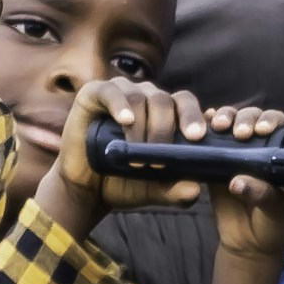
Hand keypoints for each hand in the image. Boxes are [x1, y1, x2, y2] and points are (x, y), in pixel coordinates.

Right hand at [37, 78, 219, 240]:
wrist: (86, 188)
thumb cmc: (123, 183)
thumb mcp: (154, 190)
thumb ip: (175, 191)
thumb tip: (195, 190)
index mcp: (167, 113)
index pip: (186, 104)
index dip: (195, 116)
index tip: (197, 137)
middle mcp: (146, 97)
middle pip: (166, 100)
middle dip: (166, 129)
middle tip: (163, 155)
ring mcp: (121, 92)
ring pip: (141, 98)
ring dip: (142, 128)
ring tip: (136, 157)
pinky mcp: (94, 93)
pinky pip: (111, 92)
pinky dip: (120, 105)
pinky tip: (126, 120)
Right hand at [208, 107, 283, 260]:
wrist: (248, 244)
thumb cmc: (272, 224)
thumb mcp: (274, 210)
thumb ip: (261, 193)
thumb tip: (235, 181)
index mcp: (278, 153)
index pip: (277, 125)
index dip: (269, 121)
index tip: (261, 130)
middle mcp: (257, 147)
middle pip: (250, 118)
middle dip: (244, 119)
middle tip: (239, 133)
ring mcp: (234, 153)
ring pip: (228, 123)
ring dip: (223, 118)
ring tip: (218, 126)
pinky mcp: (213, 164)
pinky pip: (207, 142)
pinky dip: (203, 128)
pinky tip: (200, 124)